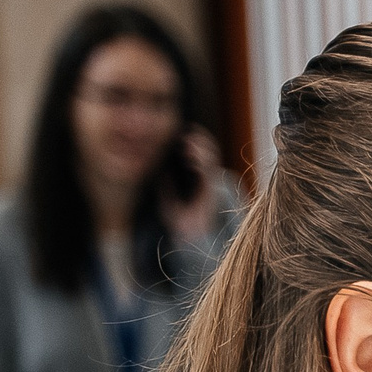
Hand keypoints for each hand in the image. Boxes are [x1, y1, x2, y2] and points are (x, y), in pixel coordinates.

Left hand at [162, 128, 220, 243]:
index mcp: (199, 180)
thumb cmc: (181, 222)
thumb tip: (159, 171)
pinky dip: (200, 162)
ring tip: (188, 142)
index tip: (184, 133)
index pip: (202, 156)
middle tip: (187, 133)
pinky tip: (190, 158)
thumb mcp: (167, 199)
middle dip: (201, 140)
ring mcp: (210, 185)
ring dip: (201, 148)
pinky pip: (208, 172)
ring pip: (212, 159)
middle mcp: (207, 181)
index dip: (196, 142)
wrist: (189, 239)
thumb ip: (166, 186)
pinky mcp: (210, 191)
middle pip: (210, 153)